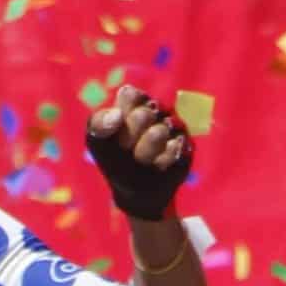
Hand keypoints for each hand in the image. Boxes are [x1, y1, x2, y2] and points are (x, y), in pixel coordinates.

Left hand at [86, 82, 194, 219]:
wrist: (134, 189)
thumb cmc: (114, 159)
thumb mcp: (98, 141)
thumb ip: (99, 123)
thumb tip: (117, 115)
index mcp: (134, 101)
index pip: (129, 96)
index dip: (120, 118)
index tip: (116, 130)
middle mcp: (157, 109)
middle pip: (142, 115)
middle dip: (129, 138)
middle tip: (126, 148)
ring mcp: (174, 125)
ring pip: (158, 133)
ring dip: (144, 153)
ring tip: (140, 160)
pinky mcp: (187, 144)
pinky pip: (173, 151)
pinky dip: (159, 163)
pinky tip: (156, 167)